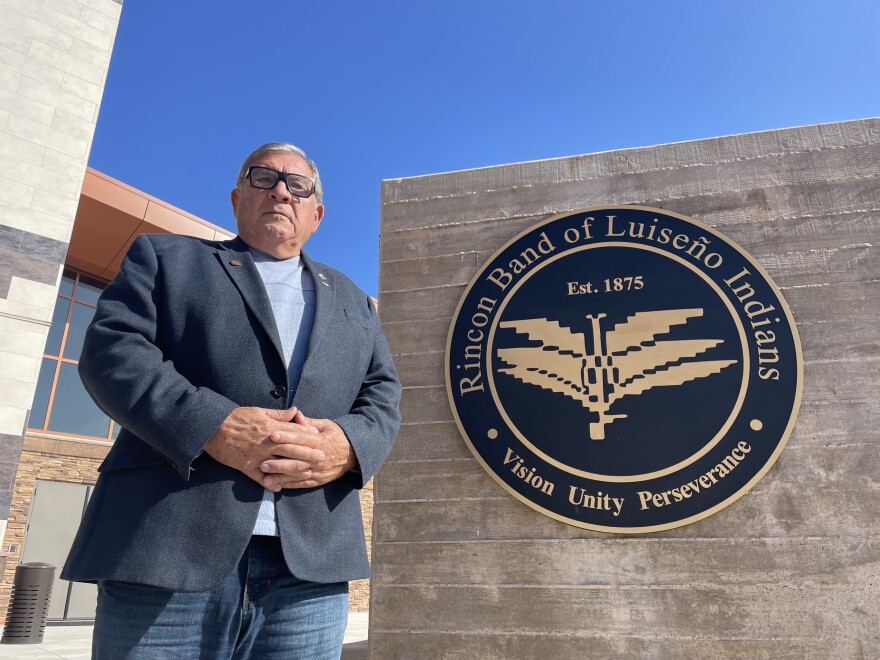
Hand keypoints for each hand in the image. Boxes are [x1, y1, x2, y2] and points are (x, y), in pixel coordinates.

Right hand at [203, 405, 324, 485]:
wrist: (211, 428)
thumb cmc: (236, 417)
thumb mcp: (258, 411)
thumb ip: (278, 414)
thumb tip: (295, 411)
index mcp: (269, 427)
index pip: (293, 432)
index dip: (307, 436)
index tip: (319, 439)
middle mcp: (265, 443)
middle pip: (291, 449)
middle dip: (308, 453)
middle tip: (322, 457)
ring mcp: (256, 456)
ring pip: (279, 464)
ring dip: (294, 470)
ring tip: (307, 473)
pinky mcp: (245, 466)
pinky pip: (259, 477)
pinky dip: (269, 483)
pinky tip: (279, 488)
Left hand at [260, 409, 356, 489]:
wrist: (353, 455)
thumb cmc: (337, 437)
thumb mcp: (326, 426)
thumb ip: (309, 422)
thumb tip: (295, 414)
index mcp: (321, 441)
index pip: (302, 439)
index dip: (287, 436)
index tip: (272, 435)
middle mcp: (319, 457)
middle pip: (297, 459)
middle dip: (279, 460)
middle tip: (262, 461)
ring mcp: (319, 471)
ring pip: (297, 474)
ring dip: (280, 475)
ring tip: (265, 475)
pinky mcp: (318, 481)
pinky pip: (301, 484)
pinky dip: (288, 484)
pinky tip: (275, 484)